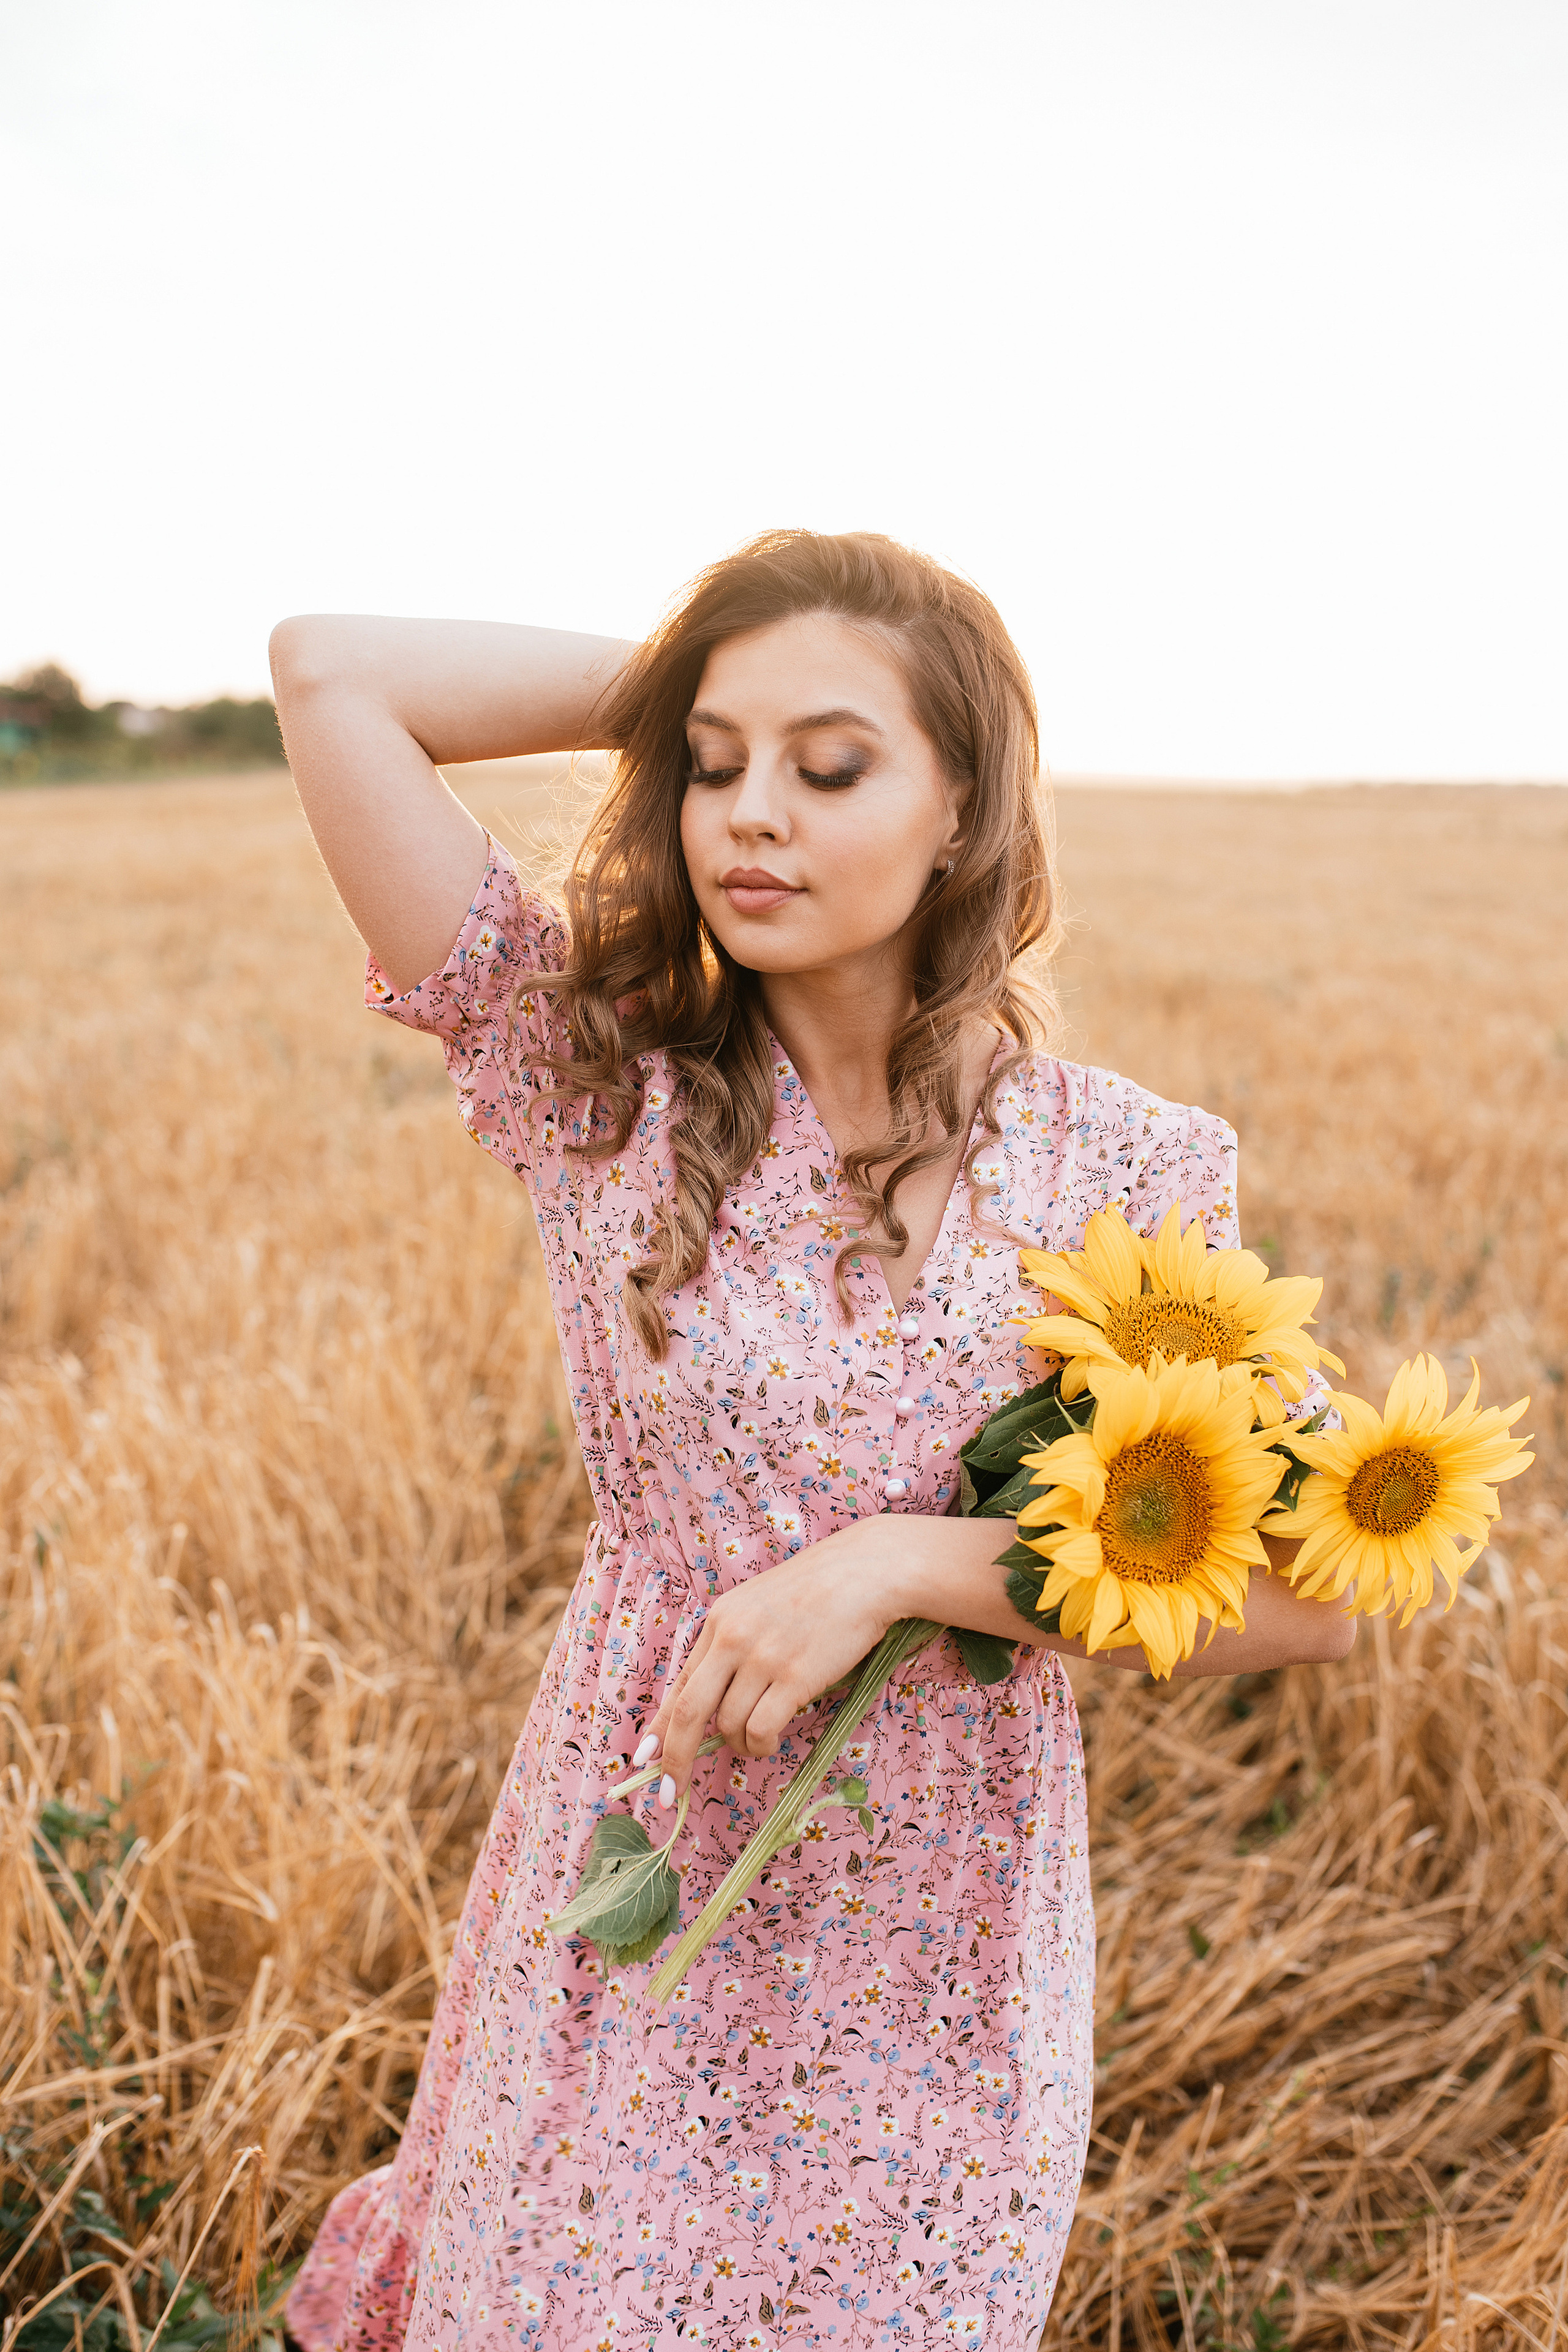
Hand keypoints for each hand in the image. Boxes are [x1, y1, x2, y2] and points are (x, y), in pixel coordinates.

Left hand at [640, 1518, 916, 1805]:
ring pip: (730, 1726)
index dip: (659, 1726)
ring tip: (759, 1742)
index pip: (679, 1682)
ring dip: (741, 1747)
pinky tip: (772, 1740)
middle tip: (670, 1790)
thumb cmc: (818, 1590)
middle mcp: (732, 1638)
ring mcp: (762, 1658)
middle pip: (688, 1712)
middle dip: (675, 1757)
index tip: (644, 1757)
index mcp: (719, 1620)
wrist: (866, 1572)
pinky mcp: (794, 1676)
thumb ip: (733, 1645)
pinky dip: (762, 1744)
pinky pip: (761, 1729)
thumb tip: (715, 1702)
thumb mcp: (759, 1607)